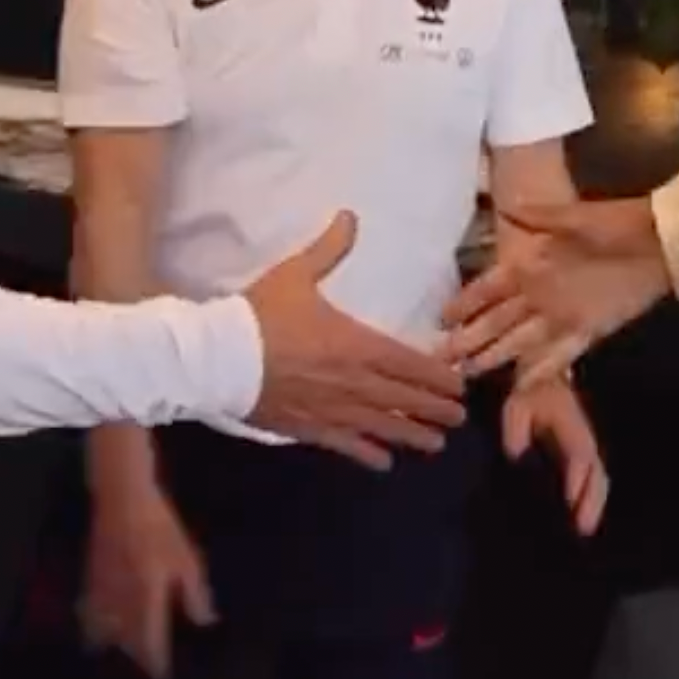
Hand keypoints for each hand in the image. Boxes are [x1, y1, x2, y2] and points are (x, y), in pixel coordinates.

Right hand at [79, 487, 213, 678]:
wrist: (122, 497)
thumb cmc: (160, 526)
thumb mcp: (186, 558)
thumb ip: (195, 594)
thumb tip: (206, 621)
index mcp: (148, 595)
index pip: (150, 640)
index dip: (155, 661)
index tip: (161, 675)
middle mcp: (122, 599)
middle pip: (125, 641)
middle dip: (135, 657)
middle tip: (146, 665)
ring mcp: (102, 590)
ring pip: (102, 631)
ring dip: (114, 645)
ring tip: (123, 653)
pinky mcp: (90, 579)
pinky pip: (89, 614)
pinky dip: (94, 627)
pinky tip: (99, 630)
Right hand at [241, 211, 467, 468]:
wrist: (218, 358)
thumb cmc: (260, 315)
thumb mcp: (295, 274)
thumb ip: (328, 249)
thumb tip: (350, 215)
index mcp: (356, 344)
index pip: (409, 364)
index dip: (437, 376)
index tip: (460, 385)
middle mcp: (353, 382)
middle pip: (404, 399)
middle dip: (436, 409)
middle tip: (459, 419)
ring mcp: (333, 410)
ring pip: (383, 427)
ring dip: (413, 435)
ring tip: (436, 445)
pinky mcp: (309, 429)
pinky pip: (347, 445)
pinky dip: (368, 455)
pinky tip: (384, 462)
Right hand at [443, 199, 670, 385]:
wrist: (660, 241)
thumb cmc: (616, 224)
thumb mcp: (575, 218)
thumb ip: (540, 218)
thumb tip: (508, 207)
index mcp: (532, 263)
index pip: (489, 286)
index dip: (466, 302)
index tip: (442, 318)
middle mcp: (540, 292)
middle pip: (498, 319)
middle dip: (471, 337)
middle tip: (444, 357)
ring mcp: (562, 314)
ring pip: (520, 340)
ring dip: (496, 355)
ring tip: (469, 373)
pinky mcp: (587, 329)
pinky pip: (558, 353)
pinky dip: (541, 368)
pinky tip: (520, 383)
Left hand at [501, 379, 607, 535]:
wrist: (543, 381)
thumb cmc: (529, 396)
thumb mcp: (516, 407)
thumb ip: (516, 430)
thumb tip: (516, 455)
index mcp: (573, 428)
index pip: (579, 457)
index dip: (577, 479)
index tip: (570, 502)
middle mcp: (585, 443)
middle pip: (597, 476)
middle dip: (592, 502)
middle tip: (583, 529)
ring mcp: (587, 452)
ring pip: (598, 482)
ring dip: (594, 506)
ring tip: (584, 531)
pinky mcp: (581, 460)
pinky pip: (591, 482)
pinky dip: (590, 501)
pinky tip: (581, 521)